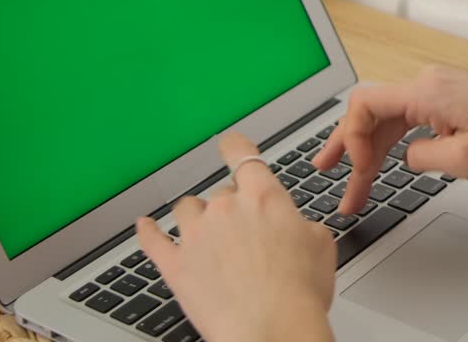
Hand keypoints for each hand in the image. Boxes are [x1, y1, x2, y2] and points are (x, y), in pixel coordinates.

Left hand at [136, 133, 336, 341]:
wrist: (272, 331)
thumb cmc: (299, 294)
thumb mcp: (321, 245)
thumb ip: (302, 224)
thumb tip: (294, 227)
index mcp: (263, 197)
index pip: (241, 154)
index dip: (234, 145)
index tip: (230, 144)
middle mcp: (225, 209)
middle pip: (219, 193)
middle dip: (230, 208)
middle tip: (244, 233)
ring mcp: (195, 236)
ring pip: (186, 210)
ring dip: (195, 218)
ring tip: (205, 234)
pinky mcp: (175, 266)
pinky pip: (152, 240)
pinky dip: (148, 231)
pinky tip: (145, 226)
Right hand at [313, 66, 467, 214]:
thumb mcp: (464, 161)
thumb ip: (422, 159)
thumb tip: (406, 157)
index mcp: (426, 92)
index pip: (364, 104)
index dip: (349, 138)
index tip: (355, 168)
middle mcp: (428, 83)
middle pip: (371, 112)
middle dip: (348, 146)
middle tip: (326, 174)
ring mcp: (439, 90)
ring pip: (389, 117)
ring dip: (370, 148)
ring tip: (354, 181)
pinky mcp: (451, 99)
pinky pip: (410, 117)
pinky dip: (394, 141)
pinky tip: (386, 162)